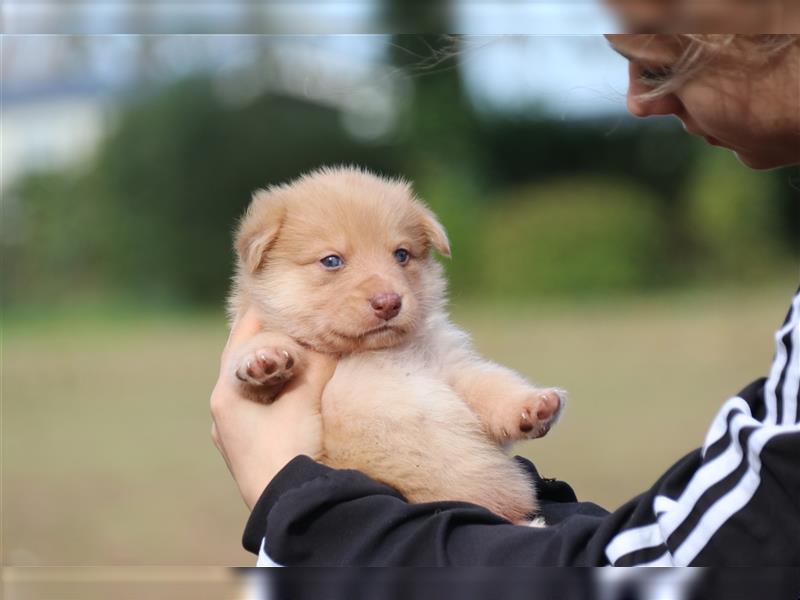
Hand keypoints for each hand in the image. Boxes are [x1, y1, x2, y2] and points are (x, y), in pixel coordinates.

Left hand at [210, 308, 336, 508]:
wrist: (288, 504)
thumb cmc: (290, 448)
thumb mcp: (305, 398)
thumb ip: (317, 362)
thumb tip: (334, 335)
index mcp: (226, 392)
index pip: (242, 338)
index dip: (261, 313)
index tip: (278, 294)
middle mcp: (222, 408)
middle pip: (243, 359)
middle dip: (266, 338)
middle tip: (288, 316)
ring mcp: (231, 430)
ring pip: (250, 383)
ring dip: (270, 365)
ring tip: (293, 346)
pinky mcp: (247, 445)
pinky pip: (257, 404)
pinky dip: (273, 387)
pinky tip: (290, 385)